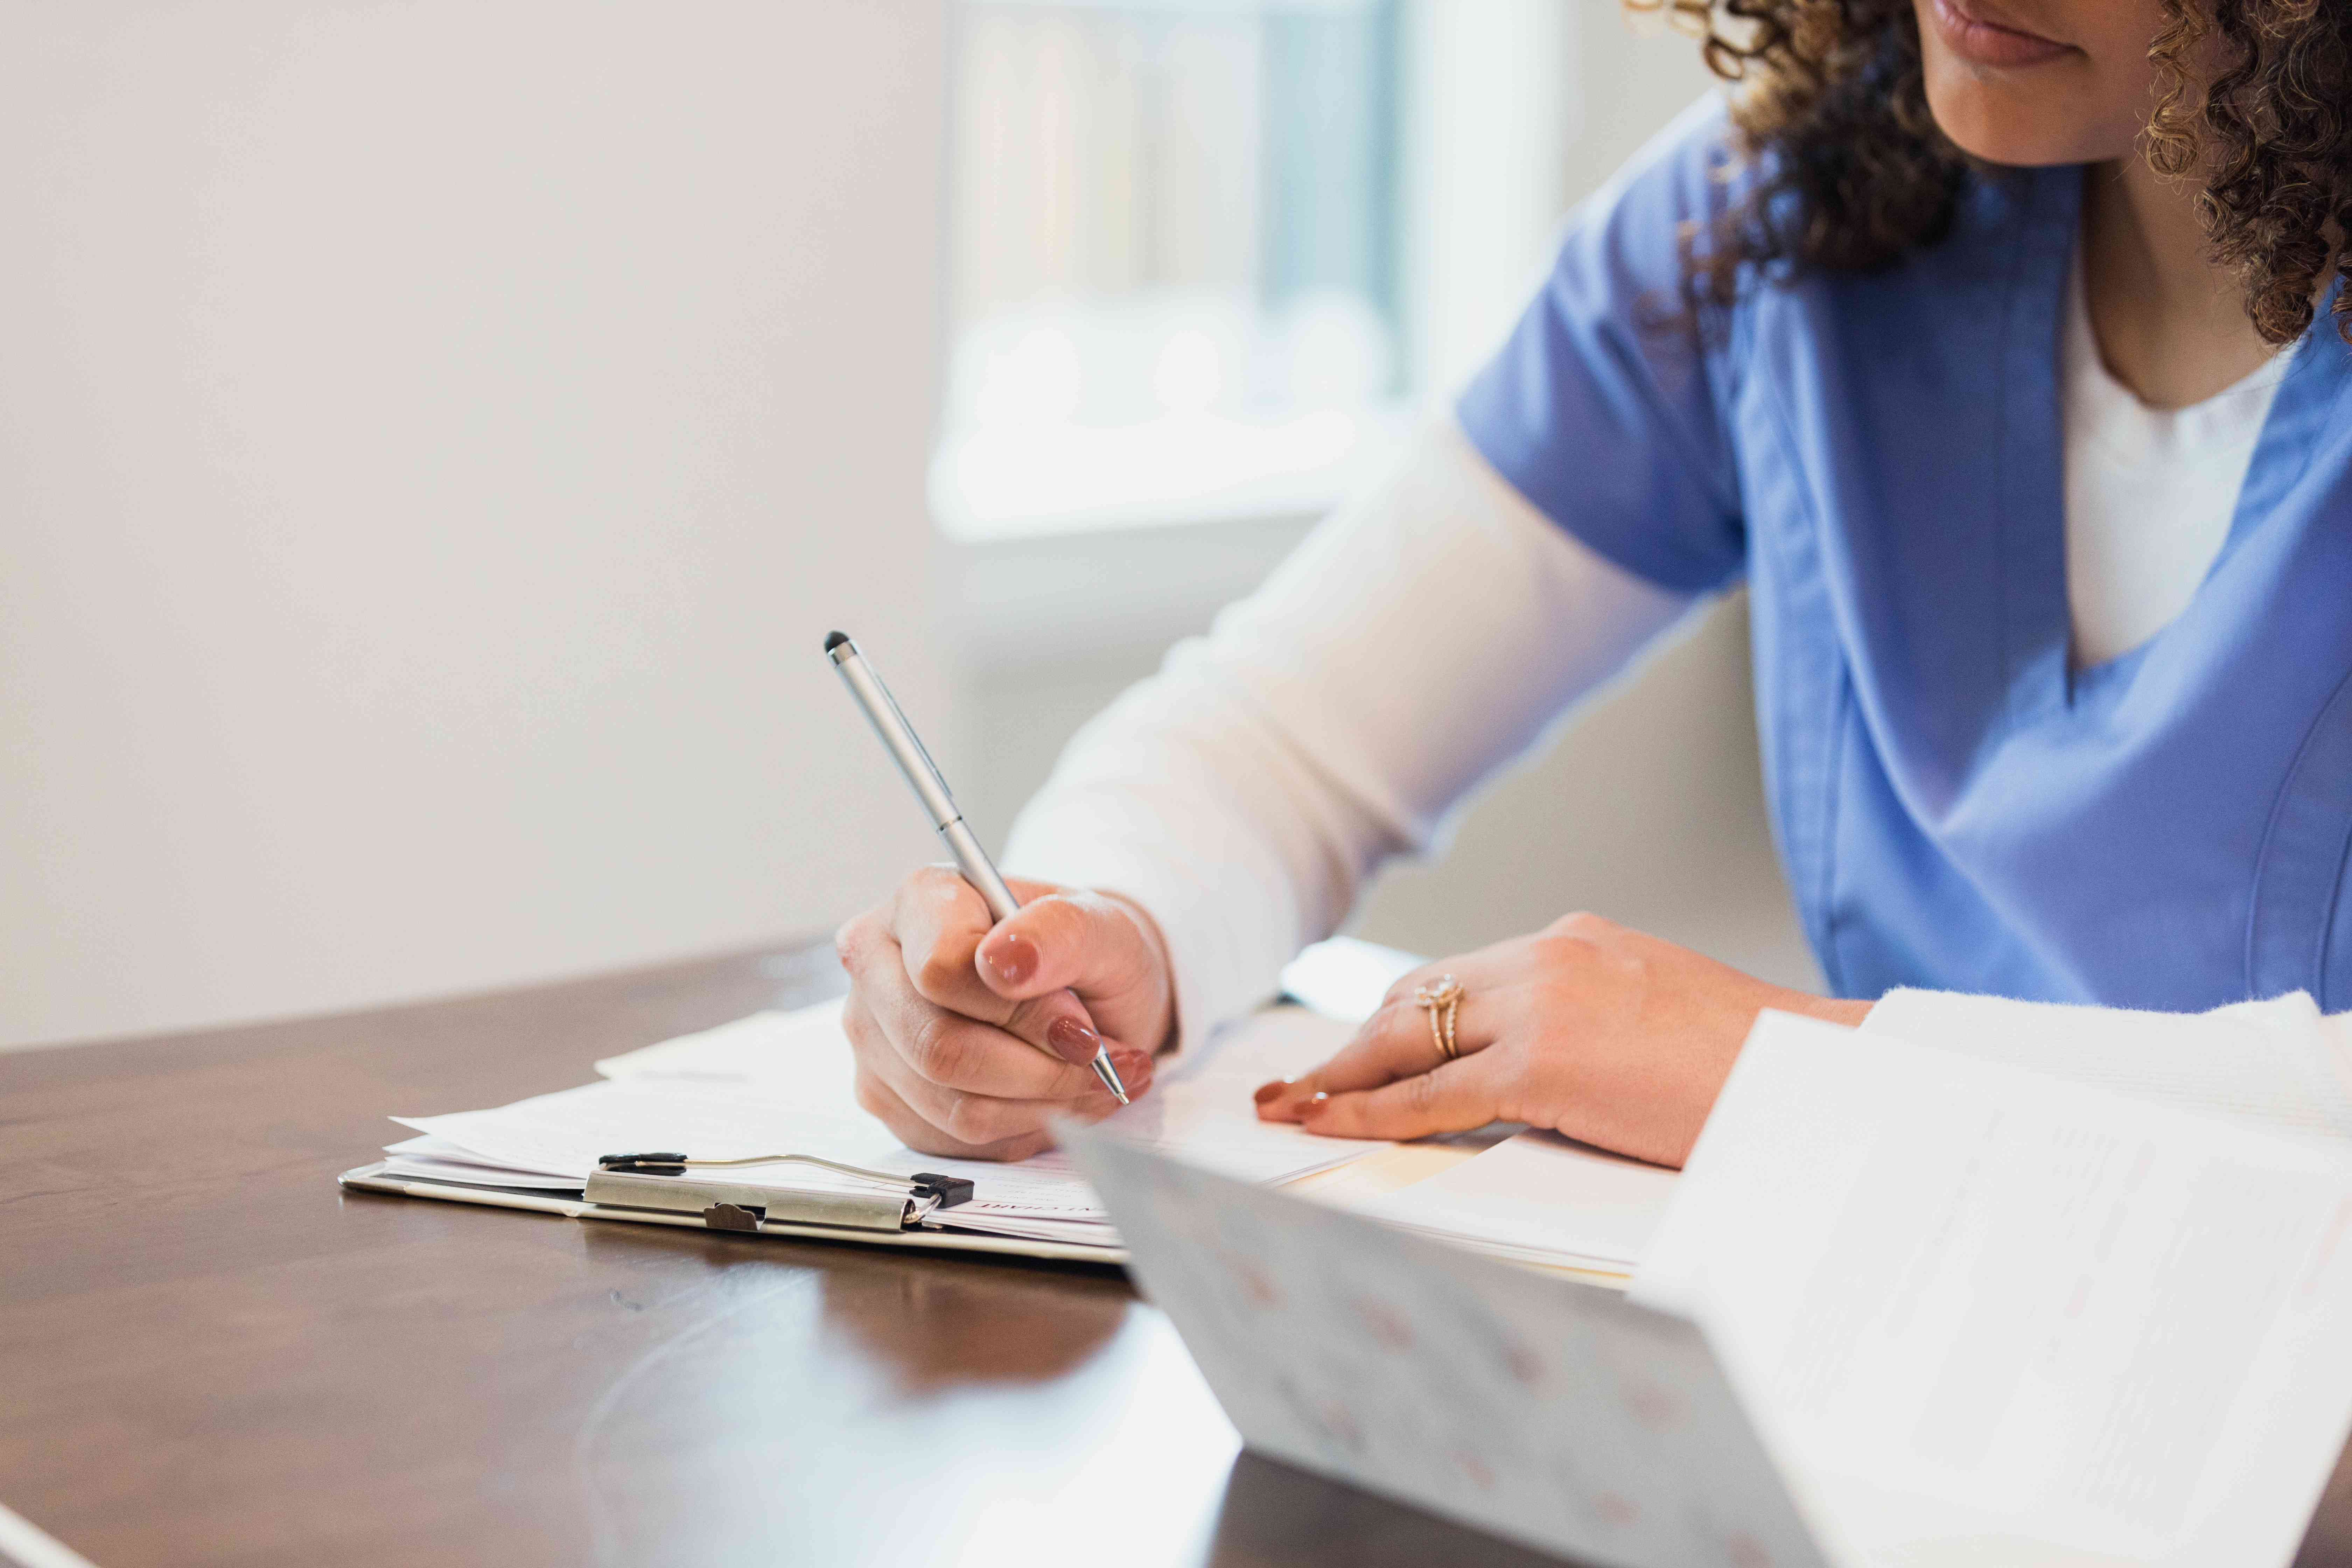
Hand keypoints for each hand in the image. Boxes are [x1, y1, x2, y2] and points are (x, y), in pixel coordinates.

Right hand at [836, 867, 1173, 1160]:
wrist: (1087, 992)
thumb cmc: (1084, 952)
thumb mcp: (1101, 927)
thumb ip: (1058, 933)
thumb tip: (1004, 962)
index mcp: (919, 901)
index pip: (940, 969)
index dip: (1019, 1010)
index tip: (1082, 1022)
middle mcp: (878, 967)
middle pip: (938, 1047)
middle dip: (1040, 1069)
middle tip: (1103, 1062)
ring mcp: (874, 1038)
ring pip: (952, 1105)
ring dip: (1042, 1104)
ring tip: (1094, 1079)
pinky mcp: (890, 1097)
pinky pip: (956, 1139)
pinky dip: (1025, 1128)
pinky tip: (1057, 1097)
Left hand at [1254, 913, 1867, 1167]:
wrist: (1812, 1071)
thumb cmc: (1749, 1060)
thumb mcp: (1652, 1015)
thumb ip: (1587, 1024)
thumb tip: (1543, 1067)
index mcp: (1574, 942)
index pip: (1458, 978)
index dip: (1397, 1018)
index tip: (1357, 1045)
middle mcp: (1547, 957)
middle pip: (1416, 1000)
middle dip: (1353, 1045)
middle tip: (1299, 1078)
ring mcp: (1542, 1007)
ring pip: (1406, 1042)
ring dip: (1342, 1077)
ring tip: (1293, 1104)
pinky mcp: (1543, 1065)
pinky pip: (1430, 1096)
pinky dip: (1371, 1112)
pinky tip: (1332, 1125)